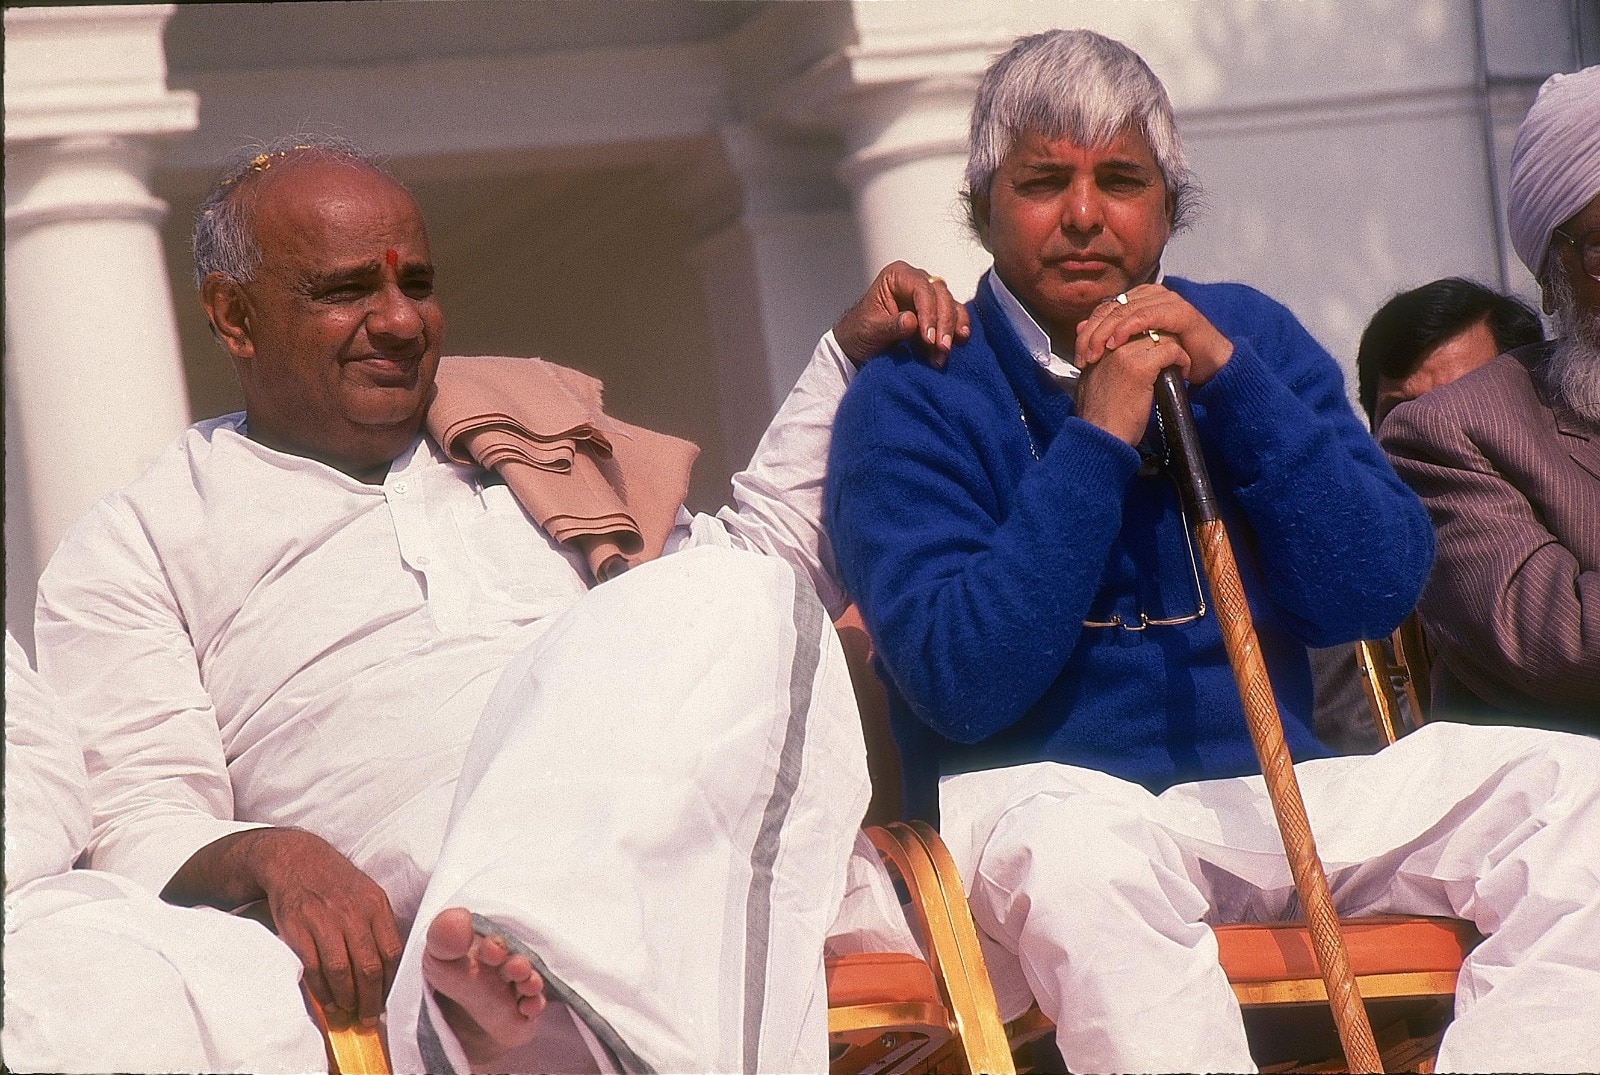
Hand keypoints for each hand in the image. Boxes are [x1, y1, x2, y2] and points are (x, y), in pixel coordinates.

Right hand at [164, 827, 402, 1026]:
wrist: (295, 859)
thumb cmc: (336, 883)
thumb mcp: (367, 894)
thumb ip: (379, 926)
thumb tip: (390, 968)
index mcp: (376, 904)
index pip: (392, 951)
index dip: (391, 982)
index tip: (387, 999)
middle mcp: (353, 913)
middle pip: (368, 967)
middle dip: (369, 999)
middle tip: (367, 1017)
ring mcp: (324, 921)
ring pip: (341, 972)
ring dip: (345, 999)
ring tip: (347, 1012)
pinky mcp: (298, 929)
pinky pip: (313, 969)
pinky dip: (321, 991)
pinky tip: (327, 1002)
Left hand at [833, 261, 970, 368]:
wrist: (859, 346)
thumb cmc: (860, 332)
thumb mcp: (870, 330)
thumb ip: (891, 325)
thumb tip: (912, 322)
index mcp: (896, 276)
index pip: (920, 288)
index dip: (928, 312)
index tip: (928, 338)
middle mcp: (915, 281)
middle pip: (940, 295)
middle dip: (943, 322)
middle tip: (941, 347)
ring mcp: (927, 296)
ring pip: (950, 305)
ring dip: (951, 329)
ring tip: (944, 352)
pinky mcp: (935, 312)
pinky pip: (954, 316)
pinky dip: (957, 329)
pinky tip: (959, 341)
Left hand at [1073, 284, 1233, 384]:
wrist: (1207, 367)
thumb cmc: (1172, 358)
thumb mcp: (1136, 348)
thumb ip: (1112, 335)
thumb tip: (1080, 327)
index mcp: (1140, 299)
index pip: (1105, 309)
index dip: (1088, 331)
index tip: (1078, 355)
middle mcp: (1152, 295)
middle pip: (1111, 308)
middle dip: (1093, 334)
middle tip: (1082, 357)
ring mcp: (1167, 300)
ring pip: (1125, 311)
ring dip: (1106, 333)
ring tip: (1095, 353)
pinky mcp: (1179, 312)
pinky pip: (1146, 316)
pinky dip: (1128, 328)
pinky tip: (1116, 344)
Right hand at [1075, 327, 1191, 446]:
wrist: (1098, 438)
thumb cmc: (1097, 417)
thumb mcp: (1091, 382)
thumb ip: (1098, 362)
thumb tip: (1108, 352)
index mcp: (1096, 346)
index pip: (1125, 320)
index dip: (1146, 330)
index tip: (1158, 345)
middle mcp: (1108, 344)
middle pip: (1145, 324)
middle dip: (1162, 336)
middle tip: (1172, 353)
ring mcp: (1124, 354)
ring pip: (1161, 334)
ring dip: (1175, 347)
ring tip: (1180, 363)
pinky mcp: (1140, 367)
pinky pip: (1171, 350)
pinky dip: (1182, 360)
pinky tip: (1183, 372)